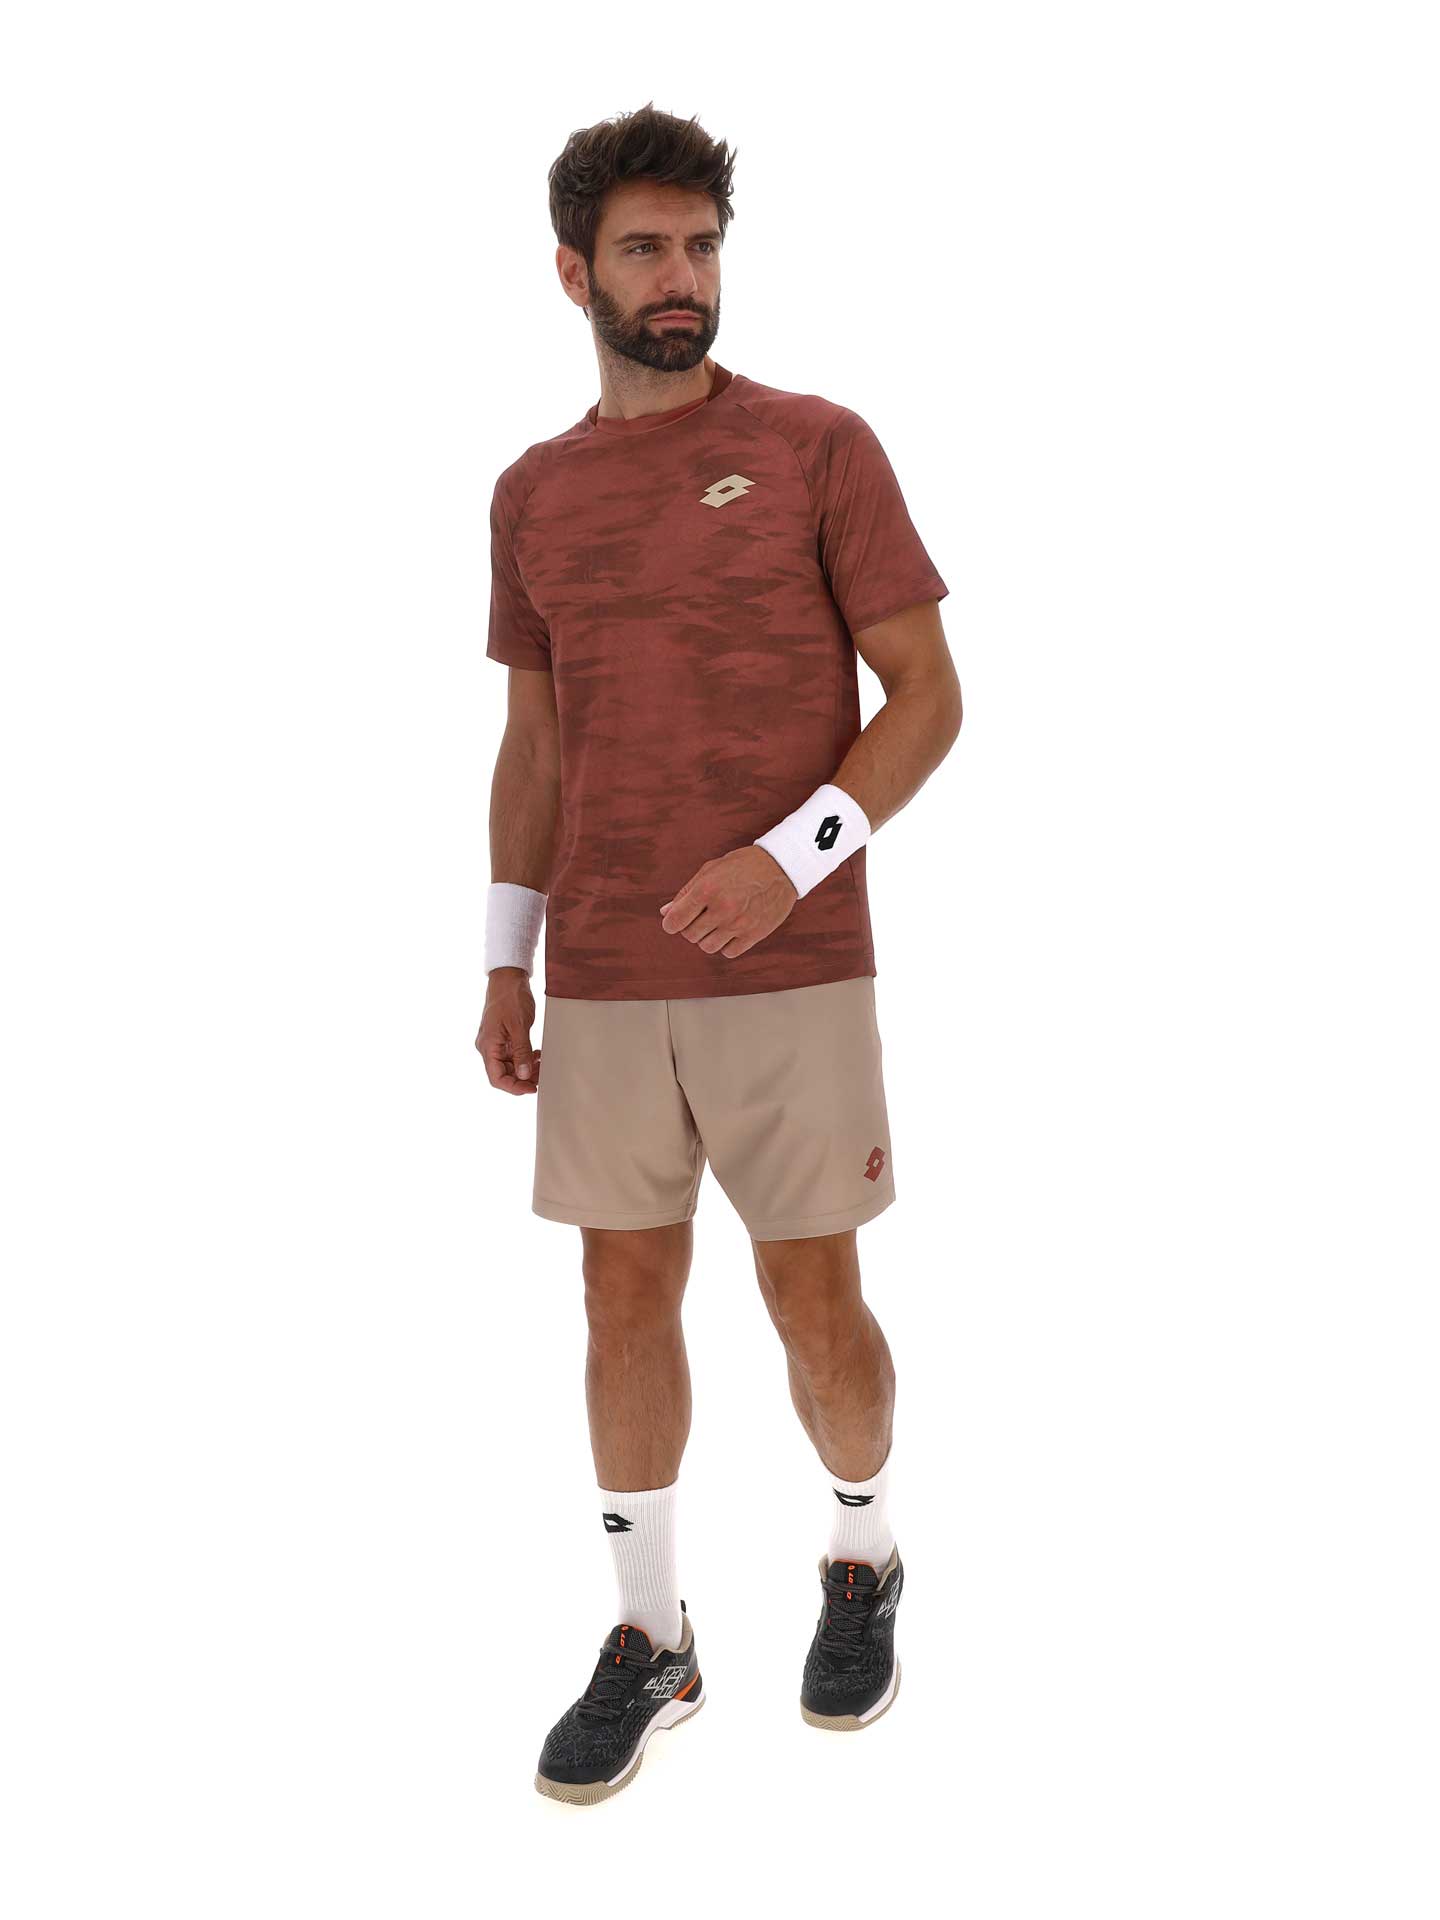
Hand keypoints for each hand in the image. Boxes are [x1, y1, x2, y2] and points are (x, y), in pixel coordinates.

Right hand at [476, 967, 540, 1093]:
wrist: (508, 977)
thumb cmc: (510, 997)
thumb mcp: (519, 1026)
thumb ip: (521, 1051)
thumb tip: (523, 1074)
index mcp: (488, 1046)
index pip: (496, 1078)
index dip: (514, 1087)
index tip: (532, 1088)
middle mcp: (488, 1047)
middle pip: (503, 1074)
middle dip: (523, 1078)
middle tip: (542, 1075)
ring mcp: (495, 1042)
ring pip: (509, 1066)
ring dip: (525, 1069)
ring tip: (542, 1064)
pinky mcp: (503, 1037)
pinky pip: (512, 1055)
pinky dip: (525, 1058)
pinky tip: (536, 1054)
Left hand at [658, 846, 798, 957]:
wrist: (781, 867)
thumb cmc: (743, 866)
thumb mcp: (711, 870)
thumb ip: (686, 892)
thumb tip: (666, 912)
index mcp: (707, 889)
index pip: (675, 921)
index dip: (671, 923)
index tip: (675, 921)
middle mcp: (722, 909)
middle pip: (690, 936)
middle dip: (691, 927)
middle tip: (702, 916)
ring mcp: (739, 924)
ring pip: (707, 947)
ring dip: (708, 937)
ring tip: (717, 922)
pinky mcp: (754, 935)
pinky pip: (728, 952)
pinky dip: (726, 944)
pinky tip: (731, 930)